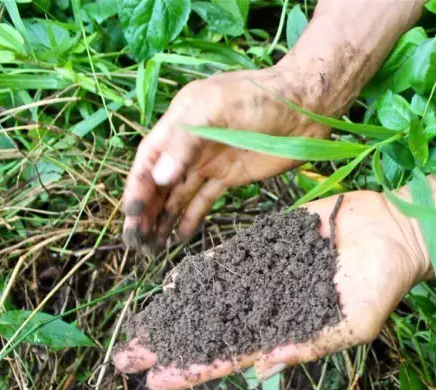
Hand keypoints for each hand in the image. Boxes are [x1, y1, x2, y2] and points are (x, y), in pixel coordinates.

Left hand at [114, 191, 428, 389]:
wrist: (391, 230)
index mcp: (284, 331)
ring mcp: (264, 275)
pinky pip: (227, 260)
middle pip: (210, 330)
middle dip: (172, 344)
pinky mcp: (266, 244)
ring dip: (177, 310)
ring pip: (211, 297)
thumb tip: (262, 370)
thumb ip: (309, 344)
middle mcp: (267, 307)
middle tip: (128, 357)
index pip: (230, 356)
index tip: (157, 379)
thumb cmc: (380, 282)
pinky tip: (173, 282)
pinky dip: (201, 272)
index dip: (194, 368)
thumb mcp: (353, 322)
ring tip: (140, 324)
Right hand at [122, 66, 328, 249]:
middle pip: (160, 181)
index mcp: (179, 122)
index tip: (131, 213)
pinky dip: (192, 218)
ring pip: (179, 194)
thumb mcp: (216, 108)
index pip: (149, 158)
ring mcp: (209, 162)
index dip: (138, 186)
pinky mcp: (229, 177)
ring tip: (152, 246)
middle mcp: (189, 144)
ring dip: (164, 218)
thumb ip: (185, 141)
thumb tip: (157, 178)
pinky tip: (181, 237)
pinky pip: (204, 200)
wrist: (304, 107)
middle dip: (147, 209)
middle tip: (136, 240)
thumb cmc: (259, 97)